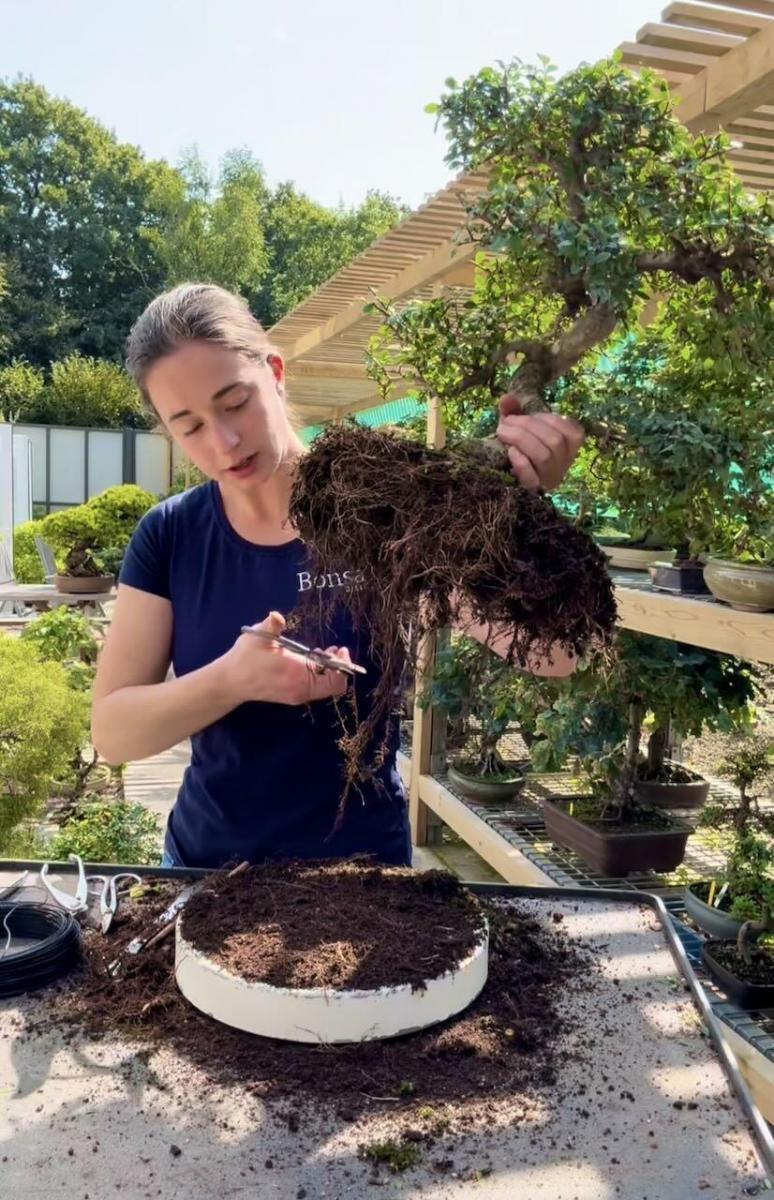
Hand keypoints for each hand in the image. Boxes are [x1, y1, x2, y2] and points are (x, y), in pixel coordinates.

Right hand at [222, 611, 349, 705]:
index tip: (339, 649)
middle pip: (334, 684)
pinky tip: (308, 659)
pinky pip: (314, 687)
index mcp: (298, 675)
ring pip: (324, 686)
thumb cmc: (244, 659)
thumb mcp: (258, 637)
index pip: (335, 681)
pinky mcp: (292, 695)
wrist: (230, 682)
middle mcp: (301, 689)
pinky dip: (318, 674)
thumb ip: (272, 625)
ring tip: (319, 652)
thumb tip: (276, 616)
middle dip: (337, 666)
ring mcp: (297, 694)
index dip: (344, 666)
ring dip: (327, 669)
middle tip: (332, 649)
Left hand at [496, 394, 584, 489]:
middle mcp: (564, 464)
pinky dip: (520, 461)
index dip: (548, 419)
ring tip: (503, 432)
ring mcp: (550, 479)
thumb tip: (506, 398)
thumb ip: (515, 412)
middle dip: (528, 426)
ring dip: (521, 439)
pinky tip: (510, 451)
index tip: (528, 414)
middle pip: (555, 441)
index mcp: (570, 447)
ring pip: (544, 456)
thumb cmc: (520, 447)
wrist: (506, 477)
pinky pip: (531, 477)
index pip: (572, 432)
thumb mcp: (519, 427)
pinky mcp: (533, 491)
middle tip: (506, 422)